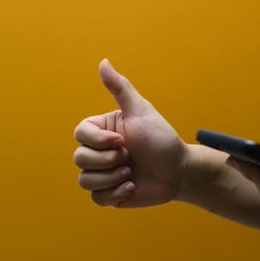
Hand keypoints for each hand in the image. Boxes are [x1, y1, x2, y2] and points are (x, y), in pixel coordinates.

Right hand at [73, 59, 189, 207]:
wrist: (180, 171)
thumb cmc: (161, 138)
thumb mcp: (141, 111)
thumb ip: (120, 88)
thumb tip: (103, 61)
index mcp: (101, 131)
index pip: (79, 134)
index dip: (98, 141)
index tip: (122, 141)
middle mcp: (98, 152)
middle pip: (80, 159)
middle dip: (107, 161)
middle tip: (130, 158)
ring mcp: (102, 174)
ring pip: (85, 181)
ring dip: (111, 178)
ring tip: (131, 173)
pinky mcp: (109, 194)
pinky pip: (96, 198)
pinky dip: (115, 193)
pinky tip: (133, 186)